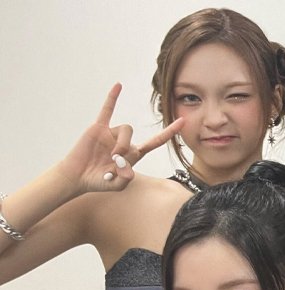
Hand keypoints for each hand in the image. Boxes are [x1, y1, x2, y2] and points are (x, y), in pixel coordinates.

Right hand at [54, 84, 182, 193]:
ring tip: (110, 156)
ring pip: (125, 128)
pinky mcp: (98, 128)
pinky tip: (119, 85)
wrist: (78, 176)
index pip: (155, 141)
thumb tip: (128, 169)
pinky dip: (112, 98)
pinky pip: (106, 110)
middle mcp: (124, 142)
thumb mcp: (116, 185)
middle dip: (125, 149)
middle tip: (115, 162)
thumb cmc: (98, 181)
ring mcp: (111, 134)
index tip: (183, 121)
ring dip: (120, 142)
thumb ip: (125, 180)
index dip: (169, 132)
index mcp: (133, 154)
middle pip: (133, 137)